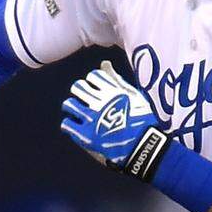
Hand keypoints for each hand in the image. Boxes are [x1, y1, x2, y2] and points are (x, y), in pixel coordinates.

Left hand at [60, 61, 170, 180]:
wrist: (144, 147)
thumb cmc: (142, 121)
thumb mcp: (134, 96)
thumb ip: (116, 80)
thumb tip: (104, 63)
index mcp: (112, 91)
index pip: (93, 76)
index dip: (94, 82)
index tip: (98, 89)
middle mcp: (99, 102)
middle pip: (78, 87)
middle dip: (81, 92)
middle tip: (85, 100)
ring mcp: (91, 119)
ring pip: (69, 105)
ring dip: (72, 107)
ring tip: (78, 113)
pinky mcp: (85, 136)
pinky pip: (67, 124)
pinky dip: (69, 124)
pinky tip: (76, 128)